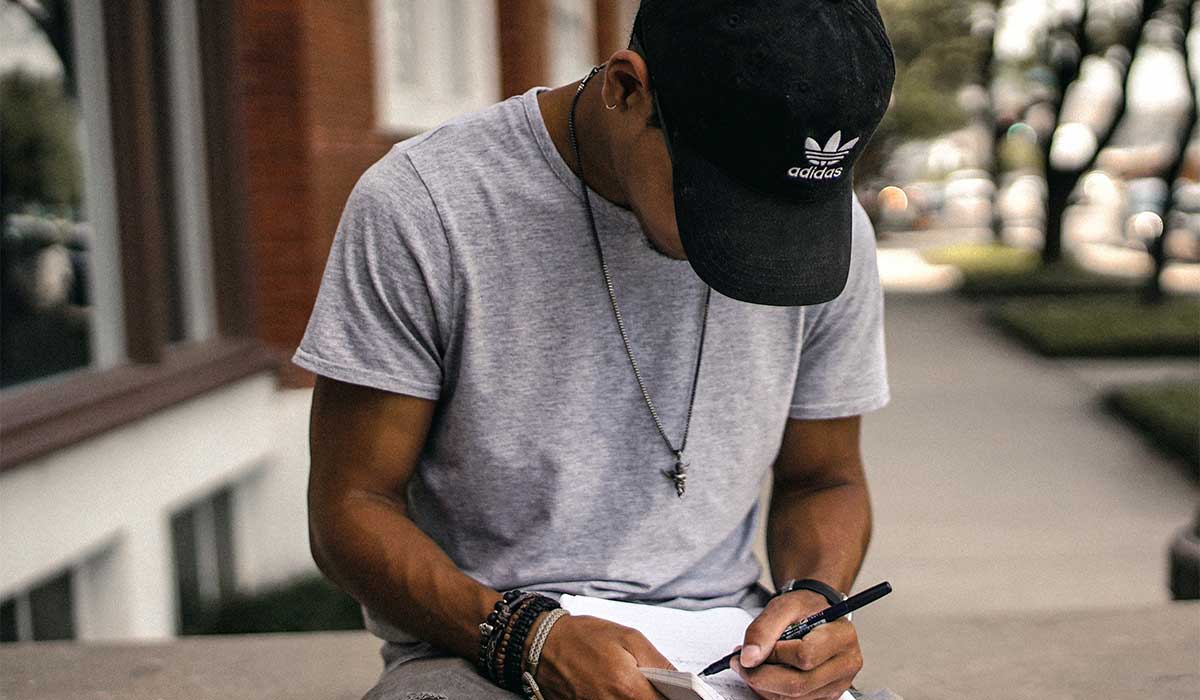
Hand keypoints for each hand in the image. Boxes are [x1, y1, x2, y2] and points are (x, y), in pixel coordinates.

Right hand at [532, 613, 674, 699]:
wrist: (544, 643)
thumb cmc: (584, 637)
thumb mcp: (629, 638)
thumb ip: (658, 662)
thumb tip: (680, 680)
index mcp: (627, 688)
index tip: (681, 695)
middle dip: (655, 699)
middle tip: (657, 688)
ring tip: (635, 688)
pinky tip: (620, 693)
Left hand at [730, 590, 862, 699]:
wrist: (816, 615)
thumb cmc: (805, 609)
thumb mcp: (783, 606)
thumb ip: (763, 629)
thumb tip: (749, 658)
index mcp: (842, 636)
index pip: (805, 656)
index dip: (774, 655)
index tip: (752, 649)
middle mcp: (846, 663)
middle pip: (799, 684)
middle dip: (762, 676)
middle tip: (741, 663)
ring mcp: (838, 684)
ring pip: (795, 698)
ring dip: (765, 686)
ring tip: (754, 666)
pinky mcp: (827, 696)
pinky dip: (773, 692)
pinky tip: (767, 675)